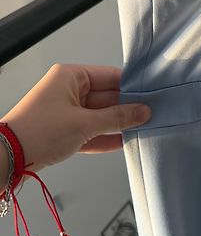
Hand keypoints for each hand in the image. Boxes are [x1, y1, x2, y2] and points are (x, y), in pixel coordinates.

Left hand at [0, 64, 150, 175]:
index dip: (131, 87)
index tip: (151, 96)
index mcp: (71, 76)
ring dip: (118, 124)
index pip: (110, 77)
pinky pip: (90, 130)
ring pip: (99, 115)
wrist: (7, 158)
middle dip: (127, 108)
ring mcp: (65, 111)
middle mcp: (68, 90)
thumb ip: (118, 118)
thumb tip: (143, 111)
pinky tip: (123, 141)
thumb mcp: (85, 123)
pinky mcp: (63, 131)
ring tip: (142, 129)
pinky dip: (105, 136)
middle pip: (106, 97)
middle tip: (151, 115)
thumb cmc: (40, 131)